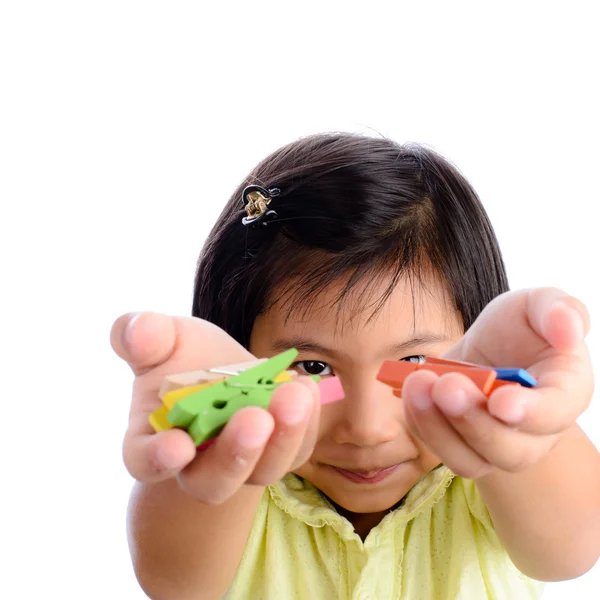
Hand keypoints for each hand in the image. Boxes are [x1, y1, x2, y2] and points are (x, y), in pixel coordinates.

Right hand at [111, 312, 320, 502]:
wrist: (217, 368)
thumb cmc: (180, 355)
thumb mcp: (160, 338)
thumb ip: (143, 335)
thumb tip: (138, 331)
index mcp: (152, 440)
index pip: (146, 461)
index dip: (159, 458)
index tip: (178, 446)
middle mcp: (197, 465)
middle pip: (213, 480)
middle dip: (236, 454)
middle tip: (255, 418)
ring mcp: (243, 464)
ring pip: (263, 470)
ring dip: (283, 438)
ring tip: (295, 395)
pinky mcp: (278, 451)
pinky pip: (297, 450)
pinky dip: (307, 423)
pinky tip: (308, 388)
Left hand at [401, 288, 593, 478]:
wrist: (488, 349)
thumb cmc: (519, 328)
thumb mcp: (538, 305)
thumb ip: (558, 310)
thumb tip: (569, 330)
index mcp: (564, 392)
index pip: (556, 412)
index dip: (531, 412)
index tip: (501, 402)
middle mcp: (535, 432)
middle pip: (511, 450)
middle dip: (473, 420)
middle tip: (447, 385)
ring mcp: (497, 447)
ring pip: (471, 460)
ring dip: (439, 426)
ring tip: (418, 383)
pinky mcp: (462, 447)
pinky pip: (441, 450)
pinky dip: (422, 423)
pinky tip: (411, 390)